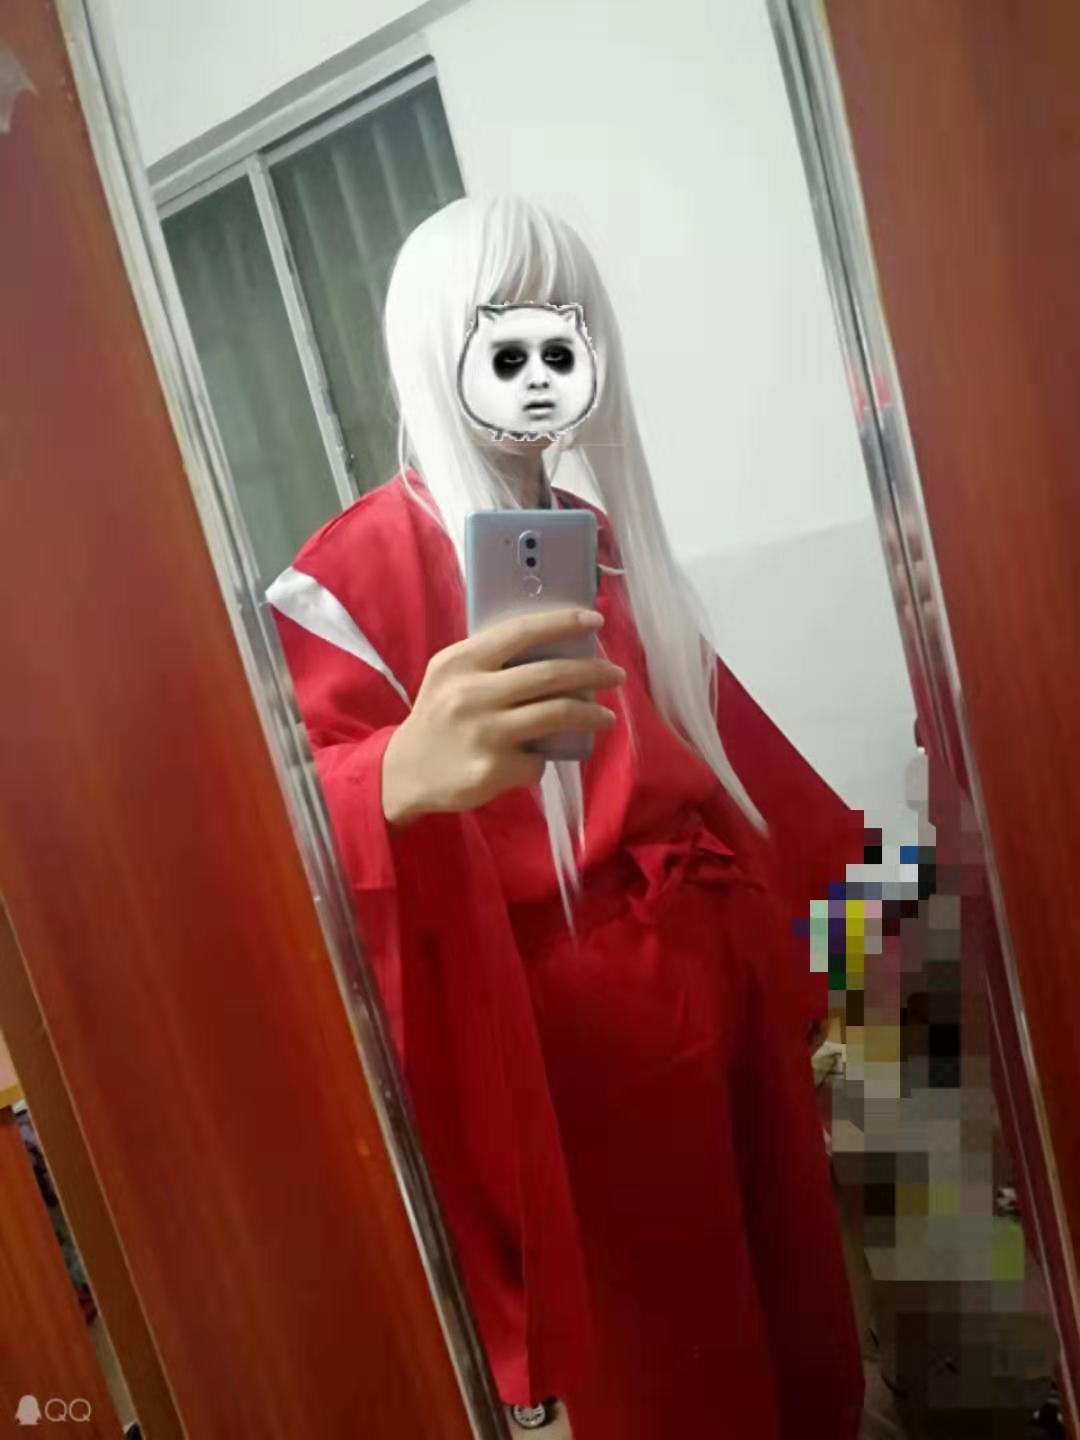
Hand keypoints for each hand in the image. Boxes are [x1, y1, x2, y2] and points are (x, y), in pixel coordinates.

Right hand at [381, 608, 622, 825]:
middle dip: (592, 672)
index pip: (520, 632)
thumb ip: (489, 660)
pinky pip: (537, 759)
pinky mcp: (492, 769)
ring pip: (555, 715)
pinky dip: (544, 757)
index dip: (562, 623)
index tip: (594, 621)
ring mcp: (483, 733)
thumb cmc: (439, 717)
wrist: (404, 773)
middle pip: (549, 675)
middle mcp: (471, 693)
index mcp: (461, 662)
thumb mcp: (450, 676)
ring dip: (590, 714)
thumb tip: (554, 645)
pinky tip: (538, 756)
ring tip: (605, 716)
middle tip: (616, 675)